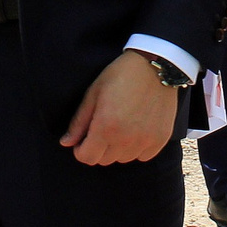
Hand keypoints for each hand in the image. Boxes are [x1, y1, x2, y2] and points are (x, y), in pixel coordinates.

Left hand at [60, 50, 180, 164]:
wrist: (155, 66)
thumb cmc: (121, 75)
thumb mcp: (93, 93)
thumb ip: (79, 122)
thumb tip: (66, 143)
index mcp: (105, 128)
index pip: (87, 158)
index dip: (81, 149)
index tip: (84, 138)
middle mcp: (126, 139)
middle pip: (104, 160)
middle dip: (98, 148)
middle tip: (103, 128)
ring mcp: (145, 141)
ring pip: (123, 159)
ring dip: (118, 148)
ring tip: (121, 126)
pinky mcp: (160, 139)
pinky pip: (143, 156)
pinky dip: (137, 148)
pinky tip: (136, 129)